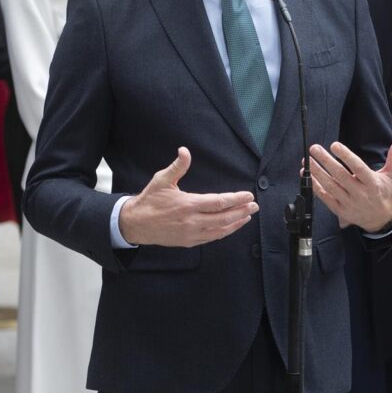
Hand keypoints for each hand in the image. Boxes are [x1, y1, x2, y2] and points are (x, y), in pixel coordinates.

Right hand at [118, 147, 258, 246]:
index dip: (236, 199)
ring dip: (236, 223)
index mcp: (188, 204)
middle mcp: (192, 221)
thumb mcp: (162, 180)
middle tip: (254, 205)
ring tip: (247, 216)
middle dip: (241, 211)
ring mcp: (191, 233)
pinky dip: (224, 232)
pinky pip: (211, 237)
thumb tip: (185, 151)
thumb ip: (177, 167)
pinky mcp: (189, 241)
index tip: (248, 195)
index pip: (219, 202)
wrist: (136, 224)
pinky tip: (230, 227)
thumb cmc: (150, 200)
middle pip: (224, 218)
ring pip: (220, 230)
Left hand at [310, 137, 391, 231]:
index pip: (358, 168)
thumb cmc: (385, 192)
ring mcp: (349, 203)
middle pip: (340, 176)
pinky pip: (324, 197)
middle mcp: (360, 194)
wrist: (381, 219)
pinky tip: (305, 174)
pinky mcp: (340, 210)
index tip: (334, 145)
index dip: (346, 156)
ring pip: (329, 186)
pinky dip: (314, 185)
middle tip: (314, 148)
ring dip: (316, 172)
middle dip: (325, 161)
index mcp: (373, 183)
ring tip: (307, 159)